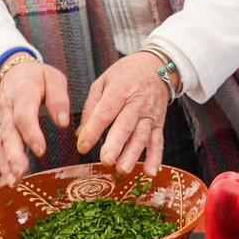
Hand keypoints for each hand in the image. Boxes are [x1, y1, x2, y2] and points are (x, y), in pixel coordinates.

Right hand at [0, 59, 71, 184]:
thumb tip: (63, 122)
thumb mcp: (53, 79)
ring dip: (2, 164)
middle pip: (8, 134)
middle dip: (13, 155)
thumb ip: (59, 99)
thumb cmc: (38, 78)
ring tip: (11, 182)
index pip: (23, 116)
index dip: (31, 133)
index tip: (41, 151)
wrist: (12, 72)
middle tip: (20, 173)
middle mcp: (6, 110)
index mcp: (22, 94)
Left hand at [76, 51, 176, 172]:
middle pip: (125, 125)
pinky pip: (158, 141)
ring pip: (142, 136)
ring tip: (123, 170)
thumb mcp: (104, 81)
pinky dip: (156, 157)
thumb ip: (92, 107)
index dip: (94, 130)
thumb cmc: (126, 74)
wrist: (157, 66)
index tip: (82, 146)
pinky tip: (151, 172)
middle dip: (116, 144)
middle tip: (106, 160)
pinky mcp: (158, 123)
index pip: (105, 112)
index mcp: (119, 91)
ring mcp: (149, 115)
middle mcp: (136, 103)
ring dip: (133, 154)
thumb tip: (80, 134)